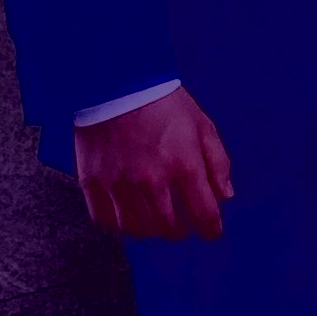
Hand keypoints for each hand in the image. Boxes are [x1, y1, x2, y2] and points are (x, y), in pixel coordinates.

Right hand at [76, 86, 235, 241]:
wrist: (116, 83)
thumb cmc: (163, 102)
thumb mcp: (203, 126)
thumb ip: (217, 163)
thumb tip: (224, 196)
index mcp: (183, 164)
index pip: (203, 213)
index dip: (211, 229)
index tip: (212, 233)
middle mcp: (151, 179)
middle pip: (169, 227)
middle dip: (181, 232)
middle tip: (184, 228)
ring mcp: (119, 183)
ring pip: (137, 228)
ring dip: (151, 231)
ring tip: (157, 223)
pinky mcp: (92, 181)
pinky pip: (104, 220)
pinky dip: (118, 225)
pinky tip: (128, 217)